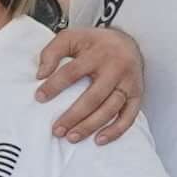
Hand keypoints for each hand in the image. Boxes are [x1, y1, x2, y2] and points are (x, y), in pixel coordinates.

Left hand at [33, 20, 145, 142]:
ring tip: (72, 137)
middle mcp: (115, 69)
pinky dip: (115, 130)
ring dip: (91, 126)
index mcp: (97, 53)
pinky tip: (99, 139)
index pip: (73, 72)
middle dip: (74, 115)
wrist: (128, 42)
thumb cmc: (95, 43)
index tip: (40, 98)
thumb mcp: (72, 38)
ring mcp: (128, 83)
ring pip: (110, 109)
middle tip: (57, 130)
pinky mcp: (137, 95)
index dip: (55, 85)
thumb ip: (52, 51)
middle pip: (94, 96)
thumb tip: (40, 74)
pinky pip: (129, 116)